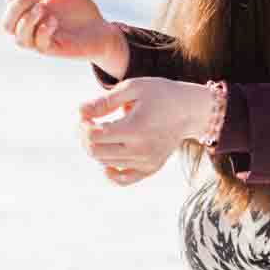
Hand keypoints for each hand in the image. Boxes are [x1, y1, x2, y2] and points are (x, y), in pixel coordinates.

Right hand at [0, 0, 128, 72]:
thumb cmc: (78, 8)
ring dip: (27, 20)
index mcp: (27, 9)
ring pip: (17, 36)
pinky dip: (42, 31)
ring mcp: (38, 40)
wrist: (99, 29)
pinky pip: (38, 45)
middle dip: (18, 5)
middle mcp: (28, 26)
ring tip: (43, 7)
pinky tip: (54, 21)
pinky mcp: (52, 49)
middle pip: (6, 21)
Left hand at [77, 78, 220, 186]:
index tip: (86, 114)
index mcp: (135, 128)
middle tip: (88, 123)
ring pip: (106, 163)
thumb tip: (79, 112)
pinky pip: (124, 180)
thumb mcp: (132, 88)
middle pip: (96, 153)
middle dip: (84, 137)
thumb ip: (104, 102)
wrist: (189, 110)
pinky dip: (111, 172)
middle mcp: (140, 150)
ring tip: (101, 131)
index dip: (82, 125)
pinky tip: (107, 161)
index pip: (94, 136)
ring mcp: (146, 162)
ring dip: (96, 148)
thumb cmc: (159, 94)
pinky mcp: (150, 168)